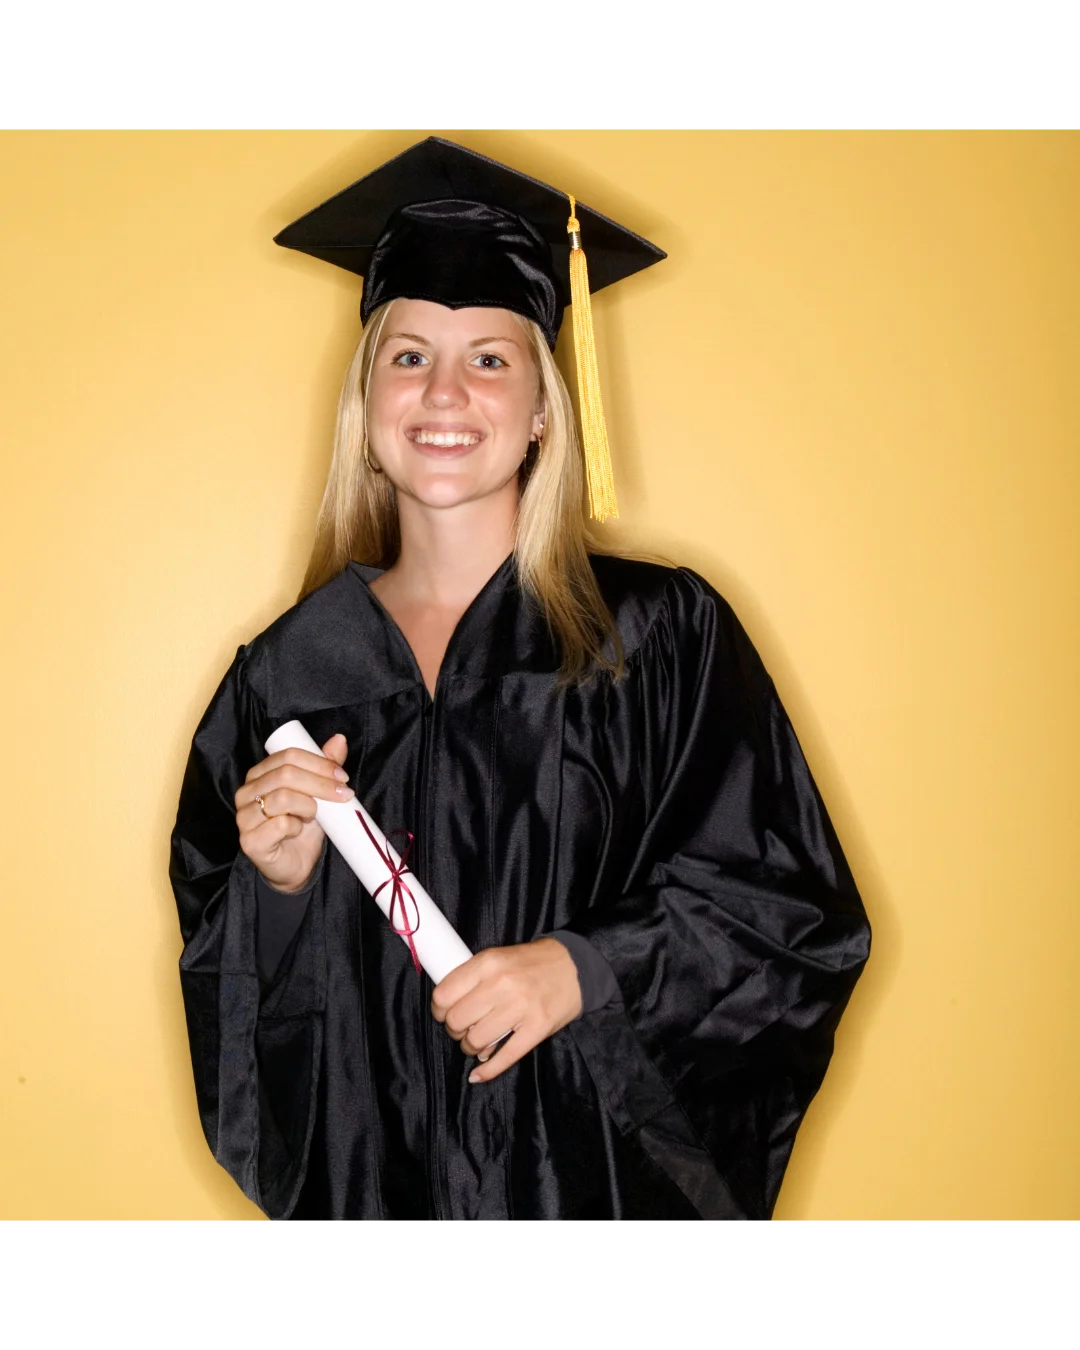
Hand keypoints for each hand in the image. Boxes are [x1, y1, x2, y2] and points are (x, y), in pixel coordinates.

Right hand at [234, 734, 352, 892]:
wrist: (295, 866)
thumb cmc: (303, 827)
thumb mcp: (318, 794)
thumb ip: (325, 767)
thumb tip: (339, 739)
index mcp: (260, 774)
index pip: (288, 756)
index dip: (318, 762)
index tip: (342, 776)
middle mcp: (246, 792)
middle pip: (286, 774)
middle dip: (321, 783)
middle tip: (343, 795)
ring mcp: (244, 817)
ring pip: (283, 798)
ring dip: (309, 806)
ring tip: (314, 816)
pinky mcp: (249, 841)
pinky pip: (279, 825)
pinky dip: (296, 827)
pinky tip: (298, 830)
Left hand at [430, 939, 582, 1083]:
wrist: (576, 965)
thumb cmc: (531, 962)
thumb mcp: (498, 957)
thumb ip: (474, 977)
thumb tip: (447, 1007)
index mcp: (488, 963)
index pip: (444, 995)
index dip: (438, 1010)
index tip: (443, 1014)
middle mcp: (501, 984)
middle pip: (456, 1021)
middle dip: (455, 1030)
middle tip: (464, 1028)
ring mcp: (521, 1008)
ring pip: (476, 1041)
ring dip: (471, 1048)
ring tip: (478, 1043)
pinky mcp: (537, 1028)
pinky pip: (505, 1057)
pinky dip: (487, 1071)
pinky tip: (478, 1074)